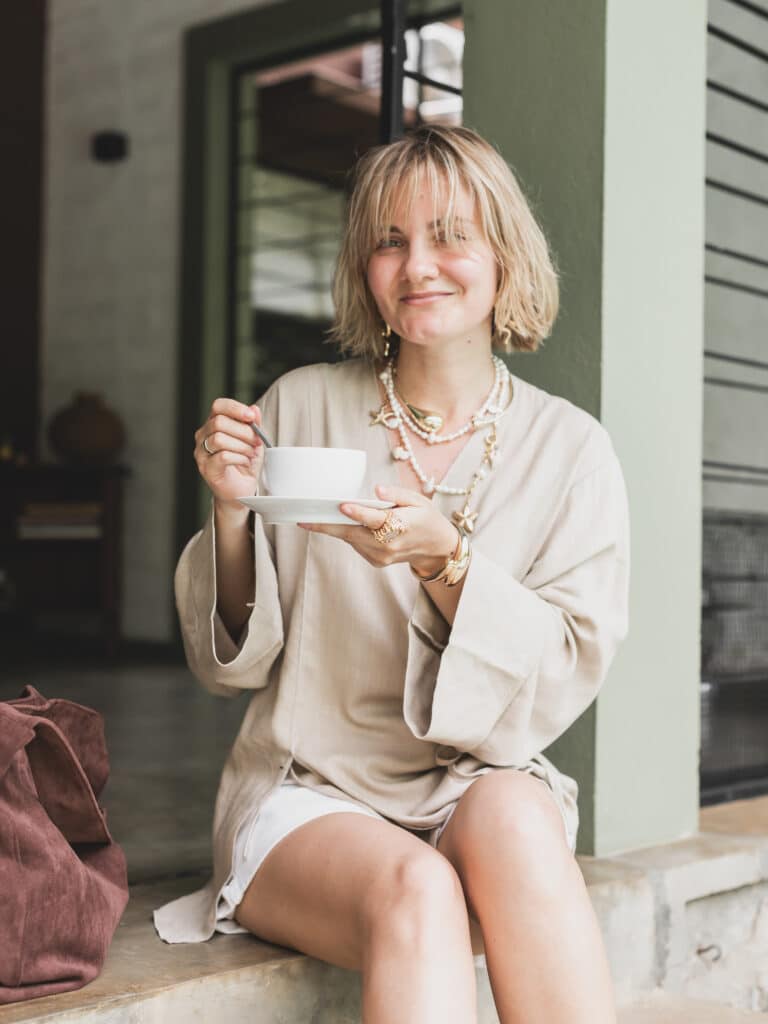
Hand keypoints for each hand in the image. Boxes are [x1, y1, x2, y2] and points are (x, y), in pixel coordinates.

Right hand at [194, 398, 264, 509]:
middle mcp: (203, 437)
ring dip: (241, 446)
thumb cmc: (244, 465)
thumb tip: (254, 410)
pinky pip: (222, 456)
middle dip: (243, 431)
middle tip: (256, 442)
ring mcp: (202, 453)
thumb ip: (254, 425)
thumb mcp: (254, 441)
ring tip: (250, 453)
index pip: (218, 406)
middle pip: (219, 422)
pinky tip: (245, 462)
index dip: (235, 408)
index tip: (251, 417)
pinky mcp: (206, 468)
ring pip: (219, 439)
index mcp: (213, 425)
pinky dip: (239, 458)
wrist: (240, 491)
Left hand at [298, 485, 457, 574]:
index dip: (357, 513)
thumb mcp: (418, 500)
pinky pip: (356, 545)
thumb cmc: (426, 519)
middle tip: (304, 520)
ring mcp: (381, 556)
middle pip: (353, 534)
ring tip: (317, 517)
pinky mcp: (376, 562)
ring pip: (351, 540)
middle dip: (327, 526)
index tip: (342, 506)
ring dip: (336, 528)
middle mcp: (389, 544)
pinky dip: (350, 534)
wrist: (437, 549)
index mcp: (400, 526)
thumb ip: (397, 493)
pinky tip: (350, 524)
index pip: (375, 519)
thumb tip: (377, 490)